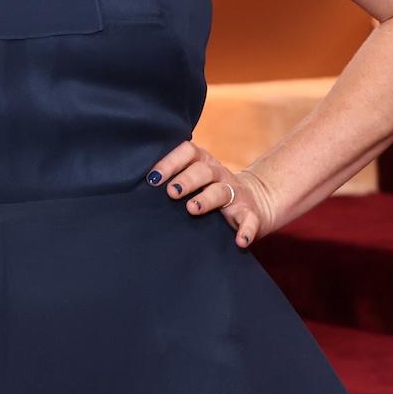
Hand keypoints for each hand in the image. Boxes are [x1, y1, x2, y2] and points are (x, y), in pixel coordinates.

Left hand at [148, 140, 279, 246]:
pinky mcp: (249, 213)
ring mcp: (235, 193)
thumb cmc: (208, 192)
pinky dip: (246, 230)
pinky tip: (239, 240)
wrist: (251, 204)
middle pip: (203, 171)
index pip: (188, 152)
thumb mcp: (193, 181)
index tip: (153, 179)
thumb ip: (172, 180)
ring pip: (221, 192)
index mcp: (203, 163)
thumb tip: (141, 187)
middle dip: (186, 180)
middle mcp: (219, 175)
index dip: (170, 162)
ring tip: (192, 209)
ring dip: (206, 200)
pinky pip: (250, 220)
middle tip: (171, 192)